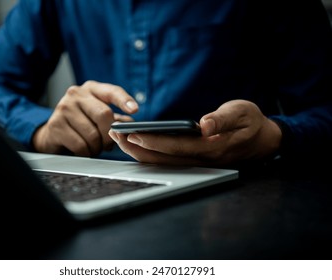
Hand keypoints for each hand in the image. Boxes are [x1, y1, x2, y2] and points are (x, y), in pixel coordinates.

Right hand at [33, 81, 137, 156]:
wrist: (53, 133)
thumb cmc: (81, 123)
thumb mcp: (99, 117)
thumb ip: (116, 119)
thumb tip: (131, 124)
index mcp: (91, 89)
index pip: (112, 91)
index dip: (124, 100)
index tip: (134, 109)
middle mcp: (76, 94)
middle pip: (103, 115)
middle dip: (110, 135)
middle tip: (108, 144)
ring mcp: (64, 108)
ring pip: (92, 134)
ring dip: (97, 147)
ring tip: (94, 147)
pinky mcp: (56, 125)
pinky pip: (80, 145)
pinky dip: (86, 153)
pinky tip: (84, 150)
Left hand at [109, 100, 281, 166]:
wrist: (263, 141)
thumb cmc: (252, 123)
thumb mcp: (243, 112)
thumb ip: (223, 119)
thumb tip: (203, 125)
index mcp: (212, 148)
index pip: (176, 146)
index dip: (153, 141)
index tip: (132, 134)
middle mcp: (201, 160)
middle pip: (163, 158)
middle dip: (137, 148)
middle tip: (115, 135)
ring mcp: (197, 163)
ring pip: (163, 162)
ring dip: (139, 152)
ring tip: (119, 139)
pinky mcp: (194, 160)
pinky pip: (168, 160)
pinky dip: (150, 154)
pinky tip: (136, 145)